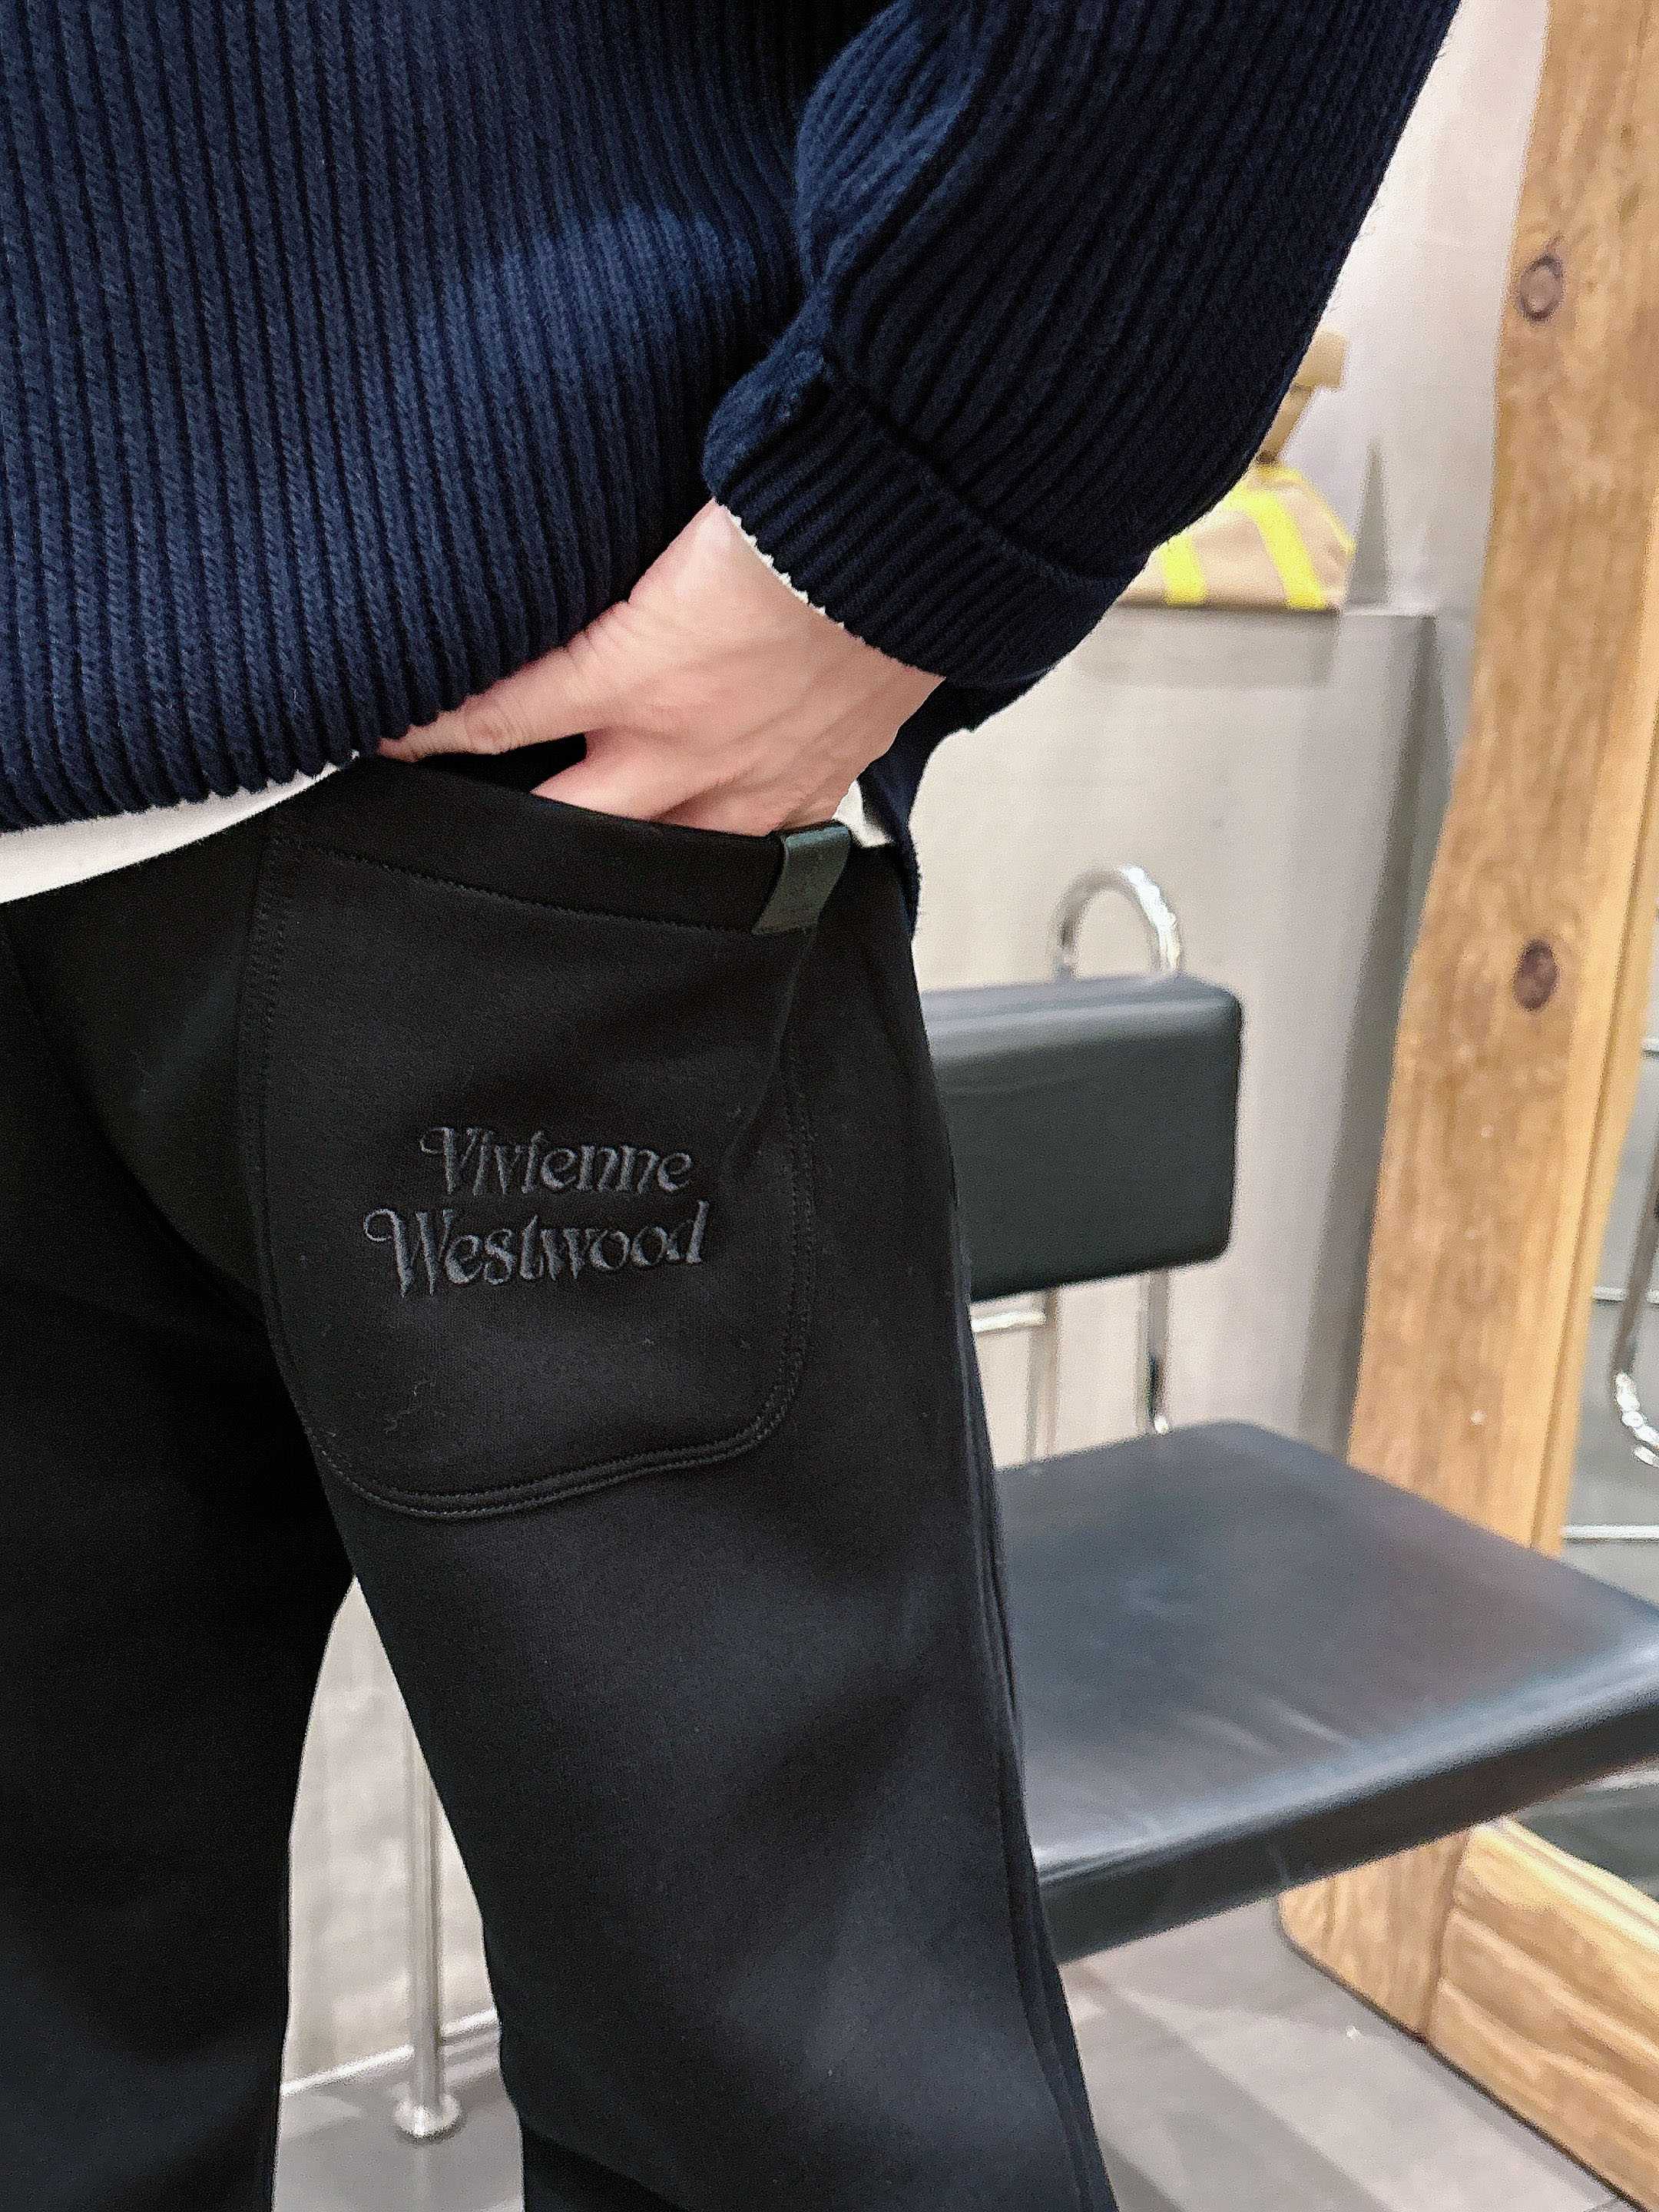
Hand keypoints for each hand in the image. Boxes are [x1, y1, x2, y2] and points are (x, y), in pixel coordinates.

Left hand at [380, 502, 940, 832]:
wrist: (923, 524)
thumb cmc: (804, 493)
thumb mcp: (672, 512)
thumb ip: (599, 542)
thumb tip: (541, 532)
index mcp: (634, 675)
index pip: (493, 721)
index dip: (424, 738)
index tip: (375, 747)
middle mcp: (685, 751)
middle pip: (562, 829)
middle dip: (507, 841)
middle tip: (457, 845)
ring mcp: (756, 781)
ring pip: (661, 866)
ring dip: (613, 872)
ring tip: (572, 878)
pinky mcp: (820, 780)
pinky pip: (764, 852)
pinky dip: (727, 859)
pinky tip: (701, 861)